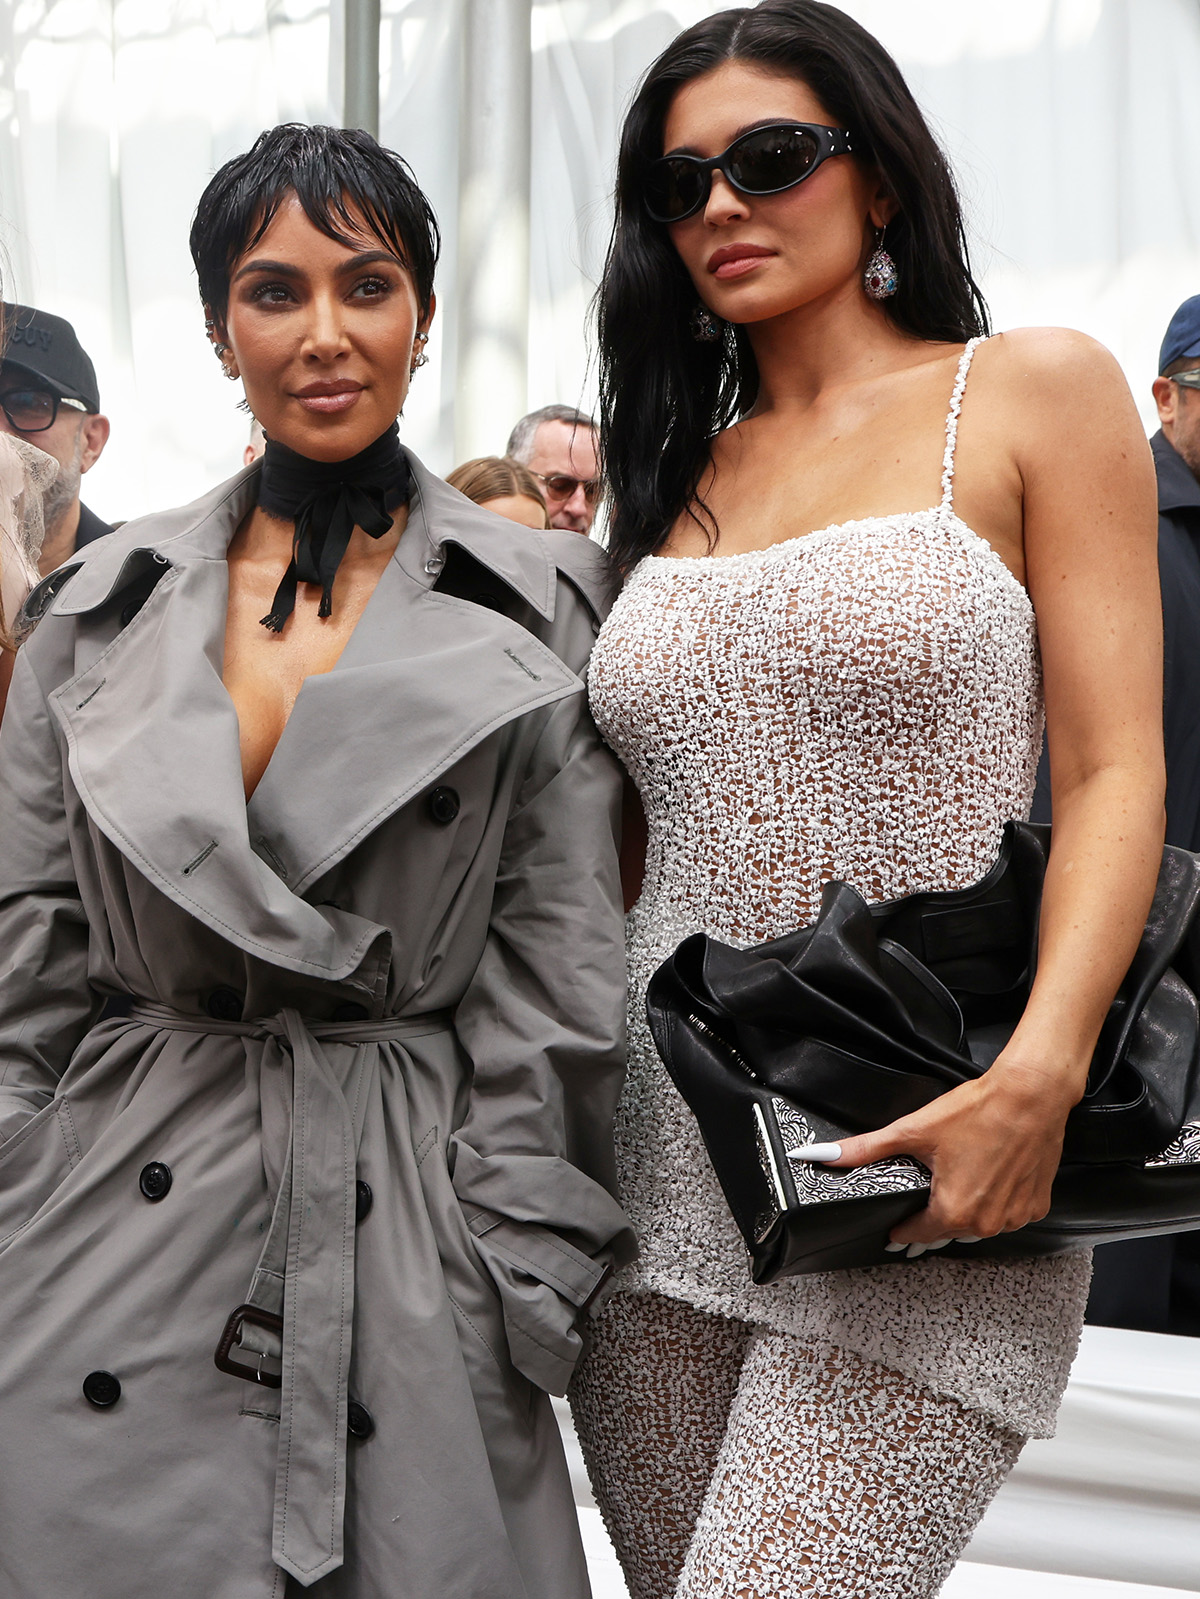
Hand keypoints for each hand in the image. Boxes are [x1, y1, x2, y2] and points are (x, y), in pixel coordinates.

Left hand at [818, 1054, 1077, 1253]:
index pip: (917, 1234)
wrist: (1030, 1096)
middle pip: (949, 1230)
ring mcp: (1014, 1216)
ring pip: (980, 1224)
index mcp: (953, 1211)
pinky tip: (988, 1181)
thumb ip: (866, 1149)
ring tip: (956, 1188)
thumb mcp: (913, 1130)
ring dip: (967, 1211)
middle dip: (933, 1218)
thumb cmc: (979, 1112)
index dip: (901, 1231)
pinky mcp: (1035, 1204)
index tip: (895, 1232)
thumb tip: (827, 1155)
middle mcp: (986, 1222)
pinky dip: (997, 1202)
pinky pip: (1008, 1213)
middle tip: (924, 1205)